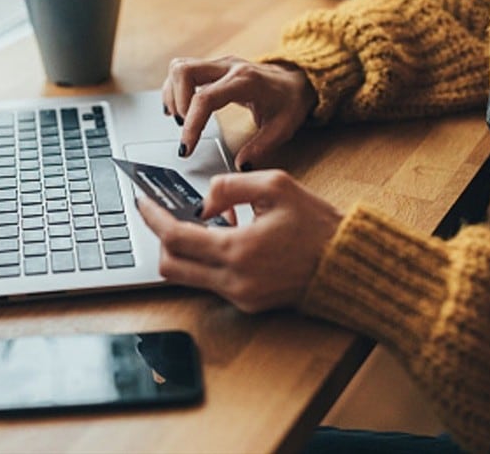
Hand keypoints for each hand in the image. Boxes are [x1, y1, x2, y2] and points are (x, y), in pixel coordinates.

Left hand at [136, 170, 342, 312]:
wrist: (347, 264)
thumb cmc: (317, 225)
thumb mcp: (276, 186)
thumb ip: (230, 186)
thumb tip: (203, 202)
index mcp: (238, 250)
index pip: (175, 238)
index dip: (153, 218)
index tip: (142, 202)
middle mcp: (234, 280)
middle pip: (170, 266)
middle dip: (161, 239)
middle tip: (165, 215)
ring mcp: (240, 297)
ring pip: (188, 277)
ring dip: (186, 250)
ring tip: (205, 224)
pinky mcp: (248, 304)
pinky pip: (211, 283)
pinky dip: (208, 261)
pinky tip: (227, 239)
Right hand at [162, 56, 316, 169]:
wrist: (297, 79)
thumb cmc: (290, 101)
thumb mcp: (283, 128)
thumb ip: (261, 147)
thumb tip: (240, 165)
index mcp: (245, 82)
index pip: (205, 98)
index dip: (192, 124)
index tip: (186, 147)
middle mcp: (228, 67)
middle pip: (184, 71)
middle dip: (177, 102)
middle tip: (184, 127)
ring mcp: (219, 64)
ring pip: (180, 68)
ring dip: (173, 94)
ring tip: (181, 119)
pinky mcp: (213, 67)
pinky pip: (184, 71)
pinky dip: (175, 89)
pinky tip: (179, 109)